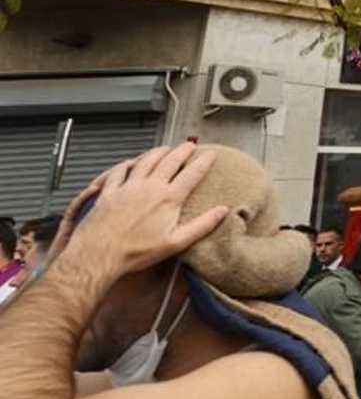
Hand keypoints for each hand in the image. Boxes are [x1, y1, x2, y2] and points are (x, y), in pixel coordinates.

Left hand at [63, 144, 228, 277]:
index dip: (204, 161)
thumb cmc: (136, 252)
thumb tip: (223, 212)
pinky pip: (118, 172)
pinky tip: (129, 162)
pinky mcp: (109, 192)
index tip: (211, 154)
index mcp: (168, 198)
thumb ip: (202, 225)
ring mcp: (128, 187)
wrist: (99, 253)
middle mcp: (149, 187)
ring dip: (157, 152)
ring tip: (165, 148)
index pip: (192, 173)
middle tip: (190, 145)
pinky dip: (125, 164)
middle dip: (182, 151)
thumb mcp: (176, 242)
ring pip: (145, 162)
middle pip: (170, 161)